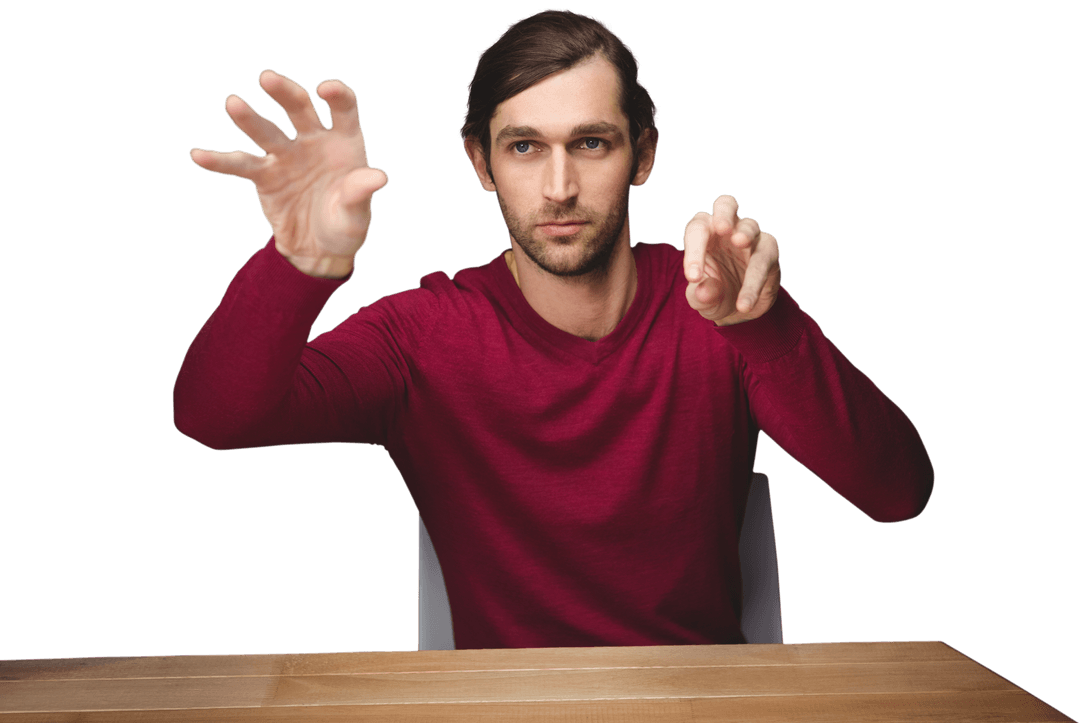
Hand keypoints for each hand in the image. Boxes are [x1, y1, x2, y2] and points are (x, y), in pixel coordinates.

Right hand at [190, 70, 388, 276]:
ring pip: (267, 131)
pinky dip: (220, 161)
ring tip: (233, 103)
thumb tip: (379, 177)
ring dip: (250, 118)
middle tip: (268, 79)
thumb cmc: (346, 226)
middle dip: (285, 93)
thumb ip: (361, 192)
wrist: (320, 251)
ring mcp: (287, 156)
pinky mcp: (266, 176)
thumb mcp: (357, 213)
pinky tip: (199, 155)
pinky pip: (241, 165)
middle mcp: (314, 141)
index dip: (337, 96)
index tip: (326, 90)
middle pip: (299, 109)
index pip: (342, 109)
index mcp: (344, 142)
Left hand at [683, 195, 780, 325]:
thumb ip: (701, 296)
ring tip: (740, 242)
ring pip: (750, 227)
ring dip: (745, 234)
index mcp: (704, 233)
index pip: (697, 230)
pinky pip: (764, 261)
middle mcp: (727, 229)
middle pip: (726, 205)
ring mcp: (751, 238)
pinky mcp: (769, 253)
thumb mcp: (702, 300)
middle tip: (721, 227)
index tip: (693, 278)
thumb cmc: (714, 295)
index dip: (694, 251)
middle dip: (724, 213)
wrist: (739, 310)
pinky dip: (754, 282)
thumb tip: (705, 291)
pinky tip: (744, 303)